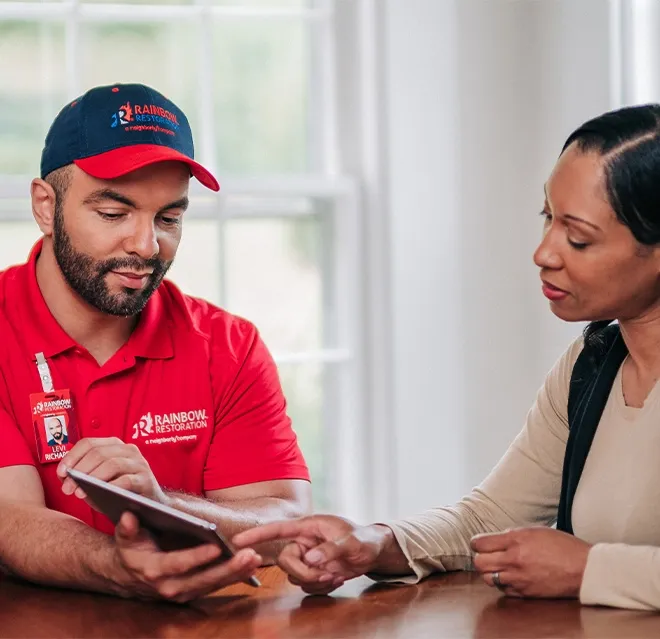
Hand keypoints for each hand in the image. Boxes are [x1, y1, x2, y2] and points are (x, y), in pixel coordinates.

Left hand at [57, 437, 164, 502]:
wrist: (149, 506)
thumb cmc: (120, 492)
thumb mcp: (100, 480)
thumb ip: (83, 475)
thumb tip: (64, 476)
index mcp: (115, 446)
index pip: (89, 443)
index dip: (72, 457)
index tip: (61, 473)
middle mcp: (128, 450)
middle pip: (98, 453)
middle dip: (79, 470)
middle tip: (68, 488)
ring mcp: (139, 464)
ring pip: (111, 464)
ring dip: (92, 478)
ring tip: (79, 493)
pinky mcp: (146, 480)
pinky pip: (126, 480)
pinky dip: (110, 487)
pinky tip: (100, 495)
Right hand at [112, 512, 261, 602]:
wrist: (128, 575)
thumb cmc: (132, 549)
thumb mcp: (125, 537)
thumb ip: (127, 528)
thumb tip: (129, 516)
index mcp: (154, 570)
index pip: (178, 564)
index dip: (197, 557)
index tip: (216, 547)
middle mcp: (170, 586)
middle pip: (203, 579)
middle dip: (227, 568)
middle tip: (249, 554)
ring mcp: (183, 592)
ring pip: (213, 585)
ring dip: (236, 573)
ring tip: (255, 558)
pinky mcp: (193, 593)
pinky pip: (216, 586)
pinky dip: (234, 576)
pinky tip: (251, 565)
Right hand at [233, 515, 389, 594]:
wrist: (373, 552)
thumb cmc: (364, 539)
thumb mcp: (352, 542)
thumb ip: (331, 548)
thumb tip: (310, 558)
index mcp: (309, 527)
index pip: (278, 529)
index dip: (257, 534)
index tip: (238, 541)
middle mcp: (304, 542)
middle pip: (286, 561)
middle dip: (304, 573)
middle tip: (327, 574)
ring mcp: (307, 557)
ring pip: (295, 577)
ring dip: (316, 581)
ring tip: (338, 573)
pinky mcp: (313, 571)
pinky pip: (306, 585)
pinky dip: (321, 587)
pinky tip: (337, 578)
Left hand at [470, 527, 591, 598]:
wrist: (583, 569)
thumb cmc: (563, 546)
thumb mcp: (535, 531)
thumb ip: (512, 535)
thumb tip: (496, 540)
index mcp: (515, 540)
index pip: (480, 543)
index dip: (476, 543)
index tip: (479, 543)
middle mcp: (514, 560)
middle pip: (479, 563)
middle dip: (479, 558)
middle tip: (485, 556)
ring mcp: (519, 578)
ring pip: (487, 578)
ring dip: (489, 572)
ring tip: (498, 567)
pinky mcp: (525, 593)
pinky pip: (503, 590)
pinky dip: (502, 584)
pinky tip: (510, 578)